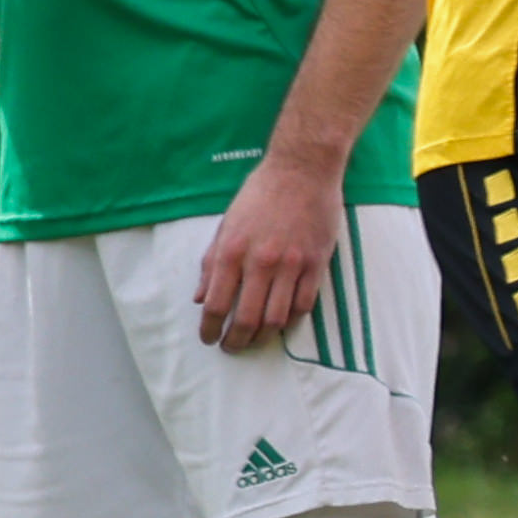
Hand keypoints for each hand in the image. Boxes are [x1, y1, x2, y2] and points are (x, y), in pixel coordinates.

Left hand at [192, 172, 345, 352]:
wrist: (303, 170)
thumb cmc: (260, 194)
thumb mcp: (226, 226)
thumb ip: (212, 264)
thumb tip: (200, 297)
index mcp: (232, 252)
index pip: (216, 304)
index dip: (209, 328)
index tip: (208, 338)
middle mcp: (260, 262)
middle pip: (246, 318)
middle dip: (236, 340)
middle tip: (232, 347)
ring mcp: (292, 264)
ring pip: (276, 317)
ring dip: (263, 336)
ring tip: (256, 340)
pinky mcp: (317, 263)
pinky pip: (304, 303)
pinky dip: (291, 318)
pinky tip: (282, 320)